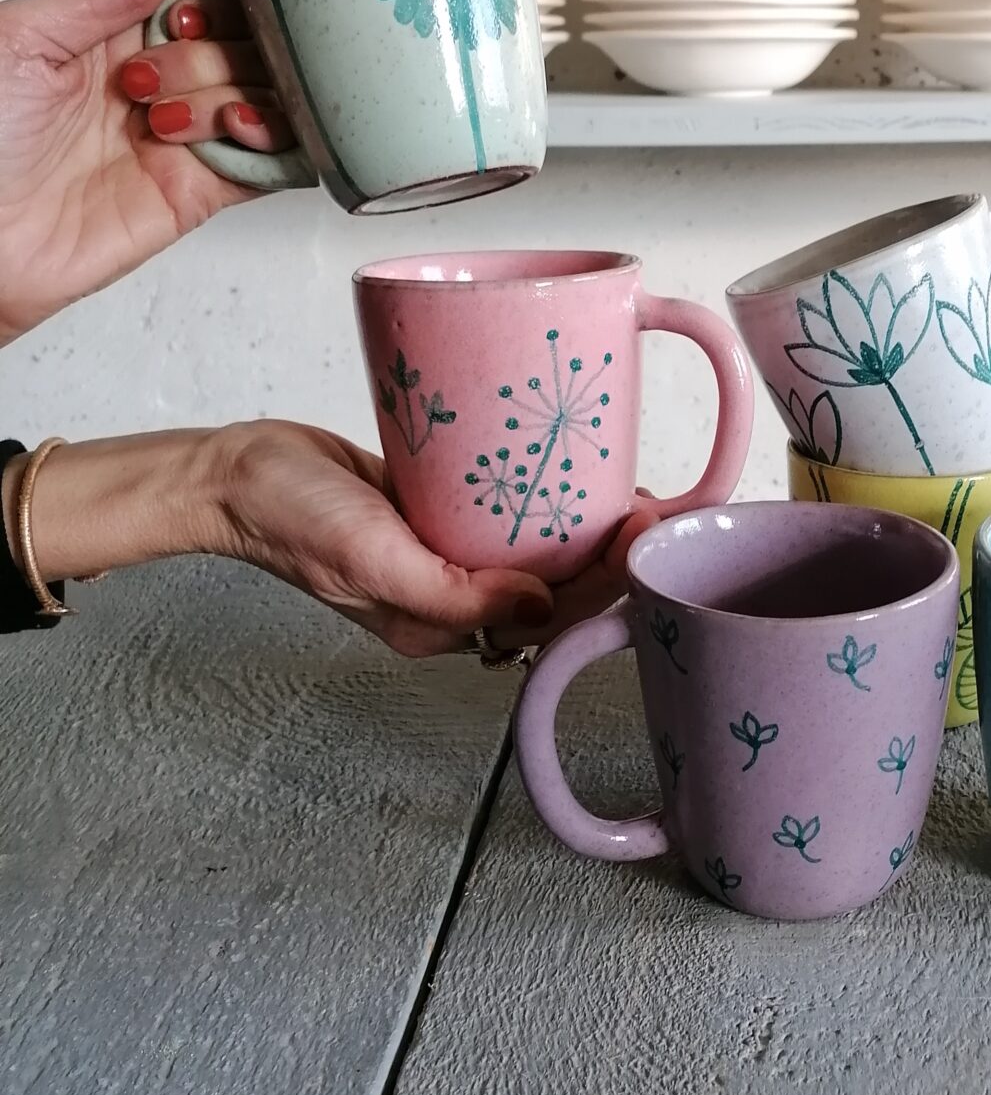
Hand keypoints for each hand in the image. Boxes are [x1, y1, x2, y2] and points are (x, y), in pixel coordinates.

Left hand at [0, 0, 294, 344]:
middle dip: (212, 55)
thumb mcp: (24, 38)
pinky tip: (241, 128)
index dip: (213, 0)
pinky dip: (274, 142)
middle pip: (238, 48)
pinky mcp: (196, 195)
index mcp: (116, 41)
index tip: (190, 14)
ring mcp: (181, 142)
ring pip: (259, 100)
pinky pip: (264, 166)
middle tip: (155, 81)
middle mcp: (157, 88)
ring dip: (238, 96)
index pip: (200, 2)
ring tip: (183, 118)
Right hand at [211, 421, 655, 657]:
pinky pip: (495, 509)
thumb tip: (540, 610)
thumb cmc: (291, 519)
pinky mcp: (431, 509)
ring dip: (578, 526)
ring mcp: (440, 550)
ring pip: (528, 546)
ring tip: (628, 491)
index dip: (604, 581)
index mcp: (441, 623)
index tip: (643, 535)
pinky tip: (569, 471)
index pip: (545, 614)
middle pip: (549, 583)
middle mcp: (448, 593)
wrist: (233, 471)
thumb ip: (459, 597)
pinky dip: (535, 497)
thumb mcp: (377, 562)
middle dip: (606, 556)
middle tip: (653, 509)